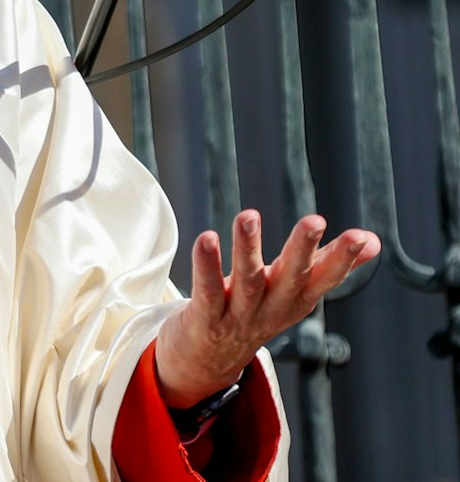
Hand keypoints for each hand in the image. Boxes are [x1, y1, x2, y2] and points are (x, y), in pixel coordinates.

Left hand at [155, 209, 379, 405]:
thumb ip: (327, 264)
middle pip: (291, 278)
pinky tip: (207, 238)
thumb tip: (373, 240)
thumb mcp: (294, 291)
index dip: (342, 260)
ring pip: (248, 281)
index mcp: (297, 300)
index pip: (325, 279)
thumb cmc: (255, 312)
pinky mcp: (206, 320)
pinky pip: (208, 291)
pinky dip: (207, 266)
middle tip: (315, 221)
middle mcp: (272, 309)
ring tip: (248, 215)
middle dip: (303, 250)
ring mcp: (240, 317)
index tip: (360, 237)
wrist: (208, 363)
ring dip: (248, 248)